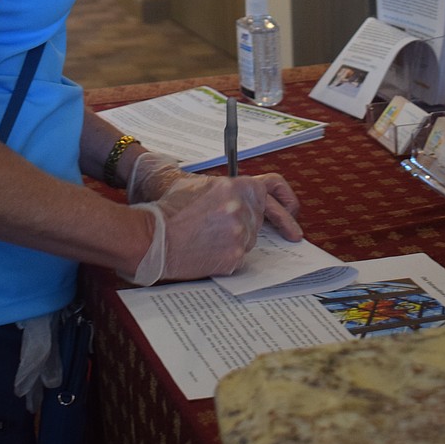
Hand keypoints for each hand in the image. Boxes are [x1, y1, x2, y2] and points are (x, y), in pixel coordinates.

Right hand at [122, 170, 302, 284]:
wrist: (152, 238)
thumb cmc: (168, 210)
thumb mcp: (197, 185)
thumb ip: (225, 188)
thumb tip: (242, 196)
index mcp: (233, 186)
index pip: (272, 188)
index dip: (285, 201)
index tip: (292, 212)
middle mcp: (240, 208)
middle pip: (258, 218)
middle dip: (248, 224)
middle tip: (248, 233)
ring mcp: (239, 234)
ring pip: (249, 239)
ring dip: (235, 240)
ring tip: (207, 239)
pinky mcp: (233, 257)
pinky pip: (239, 258)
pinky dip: (226, 257)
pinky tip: (206, 252)